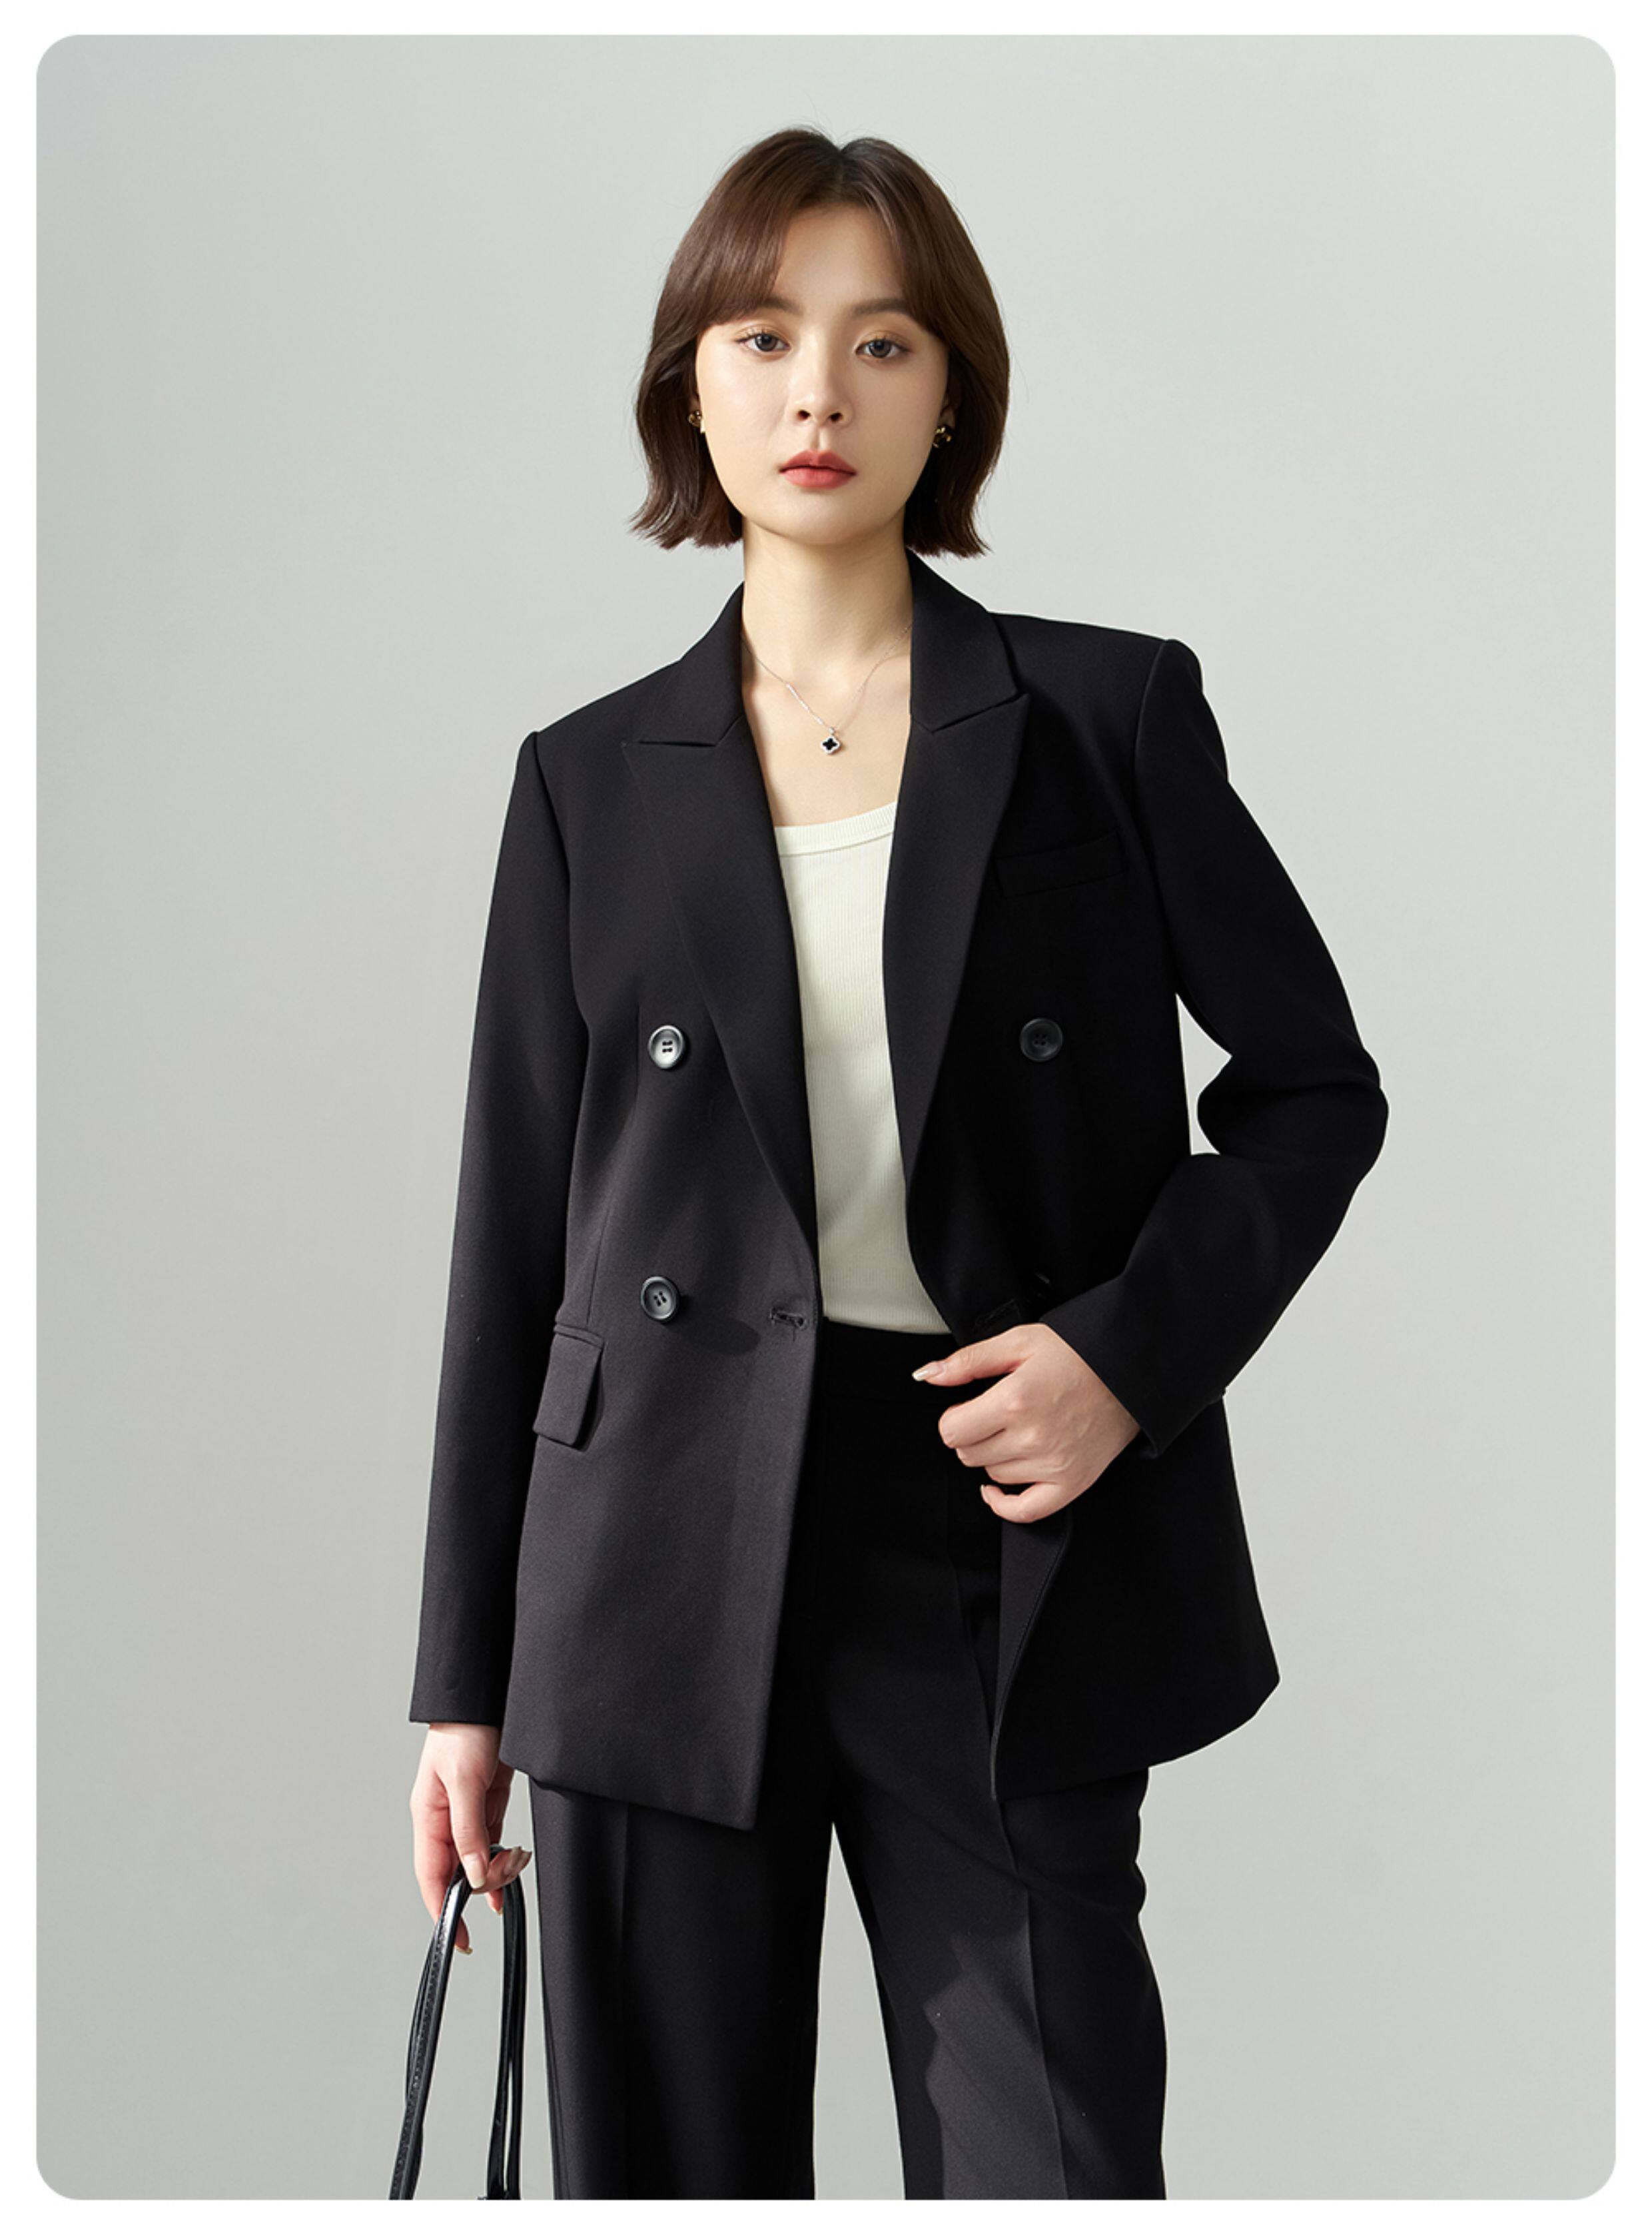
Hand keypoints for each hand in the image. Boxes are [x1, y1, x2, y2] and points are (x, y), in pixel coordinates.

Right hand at [409, 1725, 530, 1954]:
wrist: (486, 1696)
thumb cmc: (466, 1729)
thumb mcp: (464, 1780)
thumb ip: (468, 1830)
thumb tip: (473, 1874)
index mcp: (427, 1817)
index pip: (431, 1876)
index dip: (442, 1910)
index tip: (458, 1939)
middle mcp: (443, 1820)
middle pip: (457, 1872)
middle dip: (484, 1882)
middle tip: (509, 1874)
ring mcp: (465, 1814)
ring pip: (478, 1860)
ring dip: (499, 1869)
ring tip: (520, 1860)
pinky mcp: (486, 1804)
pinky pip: (491, 1844)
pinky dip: (504, 1857)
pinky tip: (515, 1866)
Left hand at [913, 1322, 1140, 1521]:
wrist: (1129, 1372)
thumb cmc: (1077, 1354)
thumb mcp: (1018, 1342)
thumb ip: (968, 1361)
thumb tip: (926, 1375)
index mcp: (1014, 1400)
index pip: (952, 1431)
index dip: (955, 1419)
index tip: (968, 1409)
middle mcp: (1032, 1436)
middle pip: (969, 1454)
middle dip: (974, 1435)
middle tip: (995, 1416)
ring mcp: (1053, 1464)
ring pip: (993, 1476)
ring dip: (995, 1457)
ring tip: (1017, 1431)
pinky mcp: (1071, 1483)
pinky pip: (1025, 1511)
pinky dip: (1004, 1504)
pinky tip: (996, 1490)